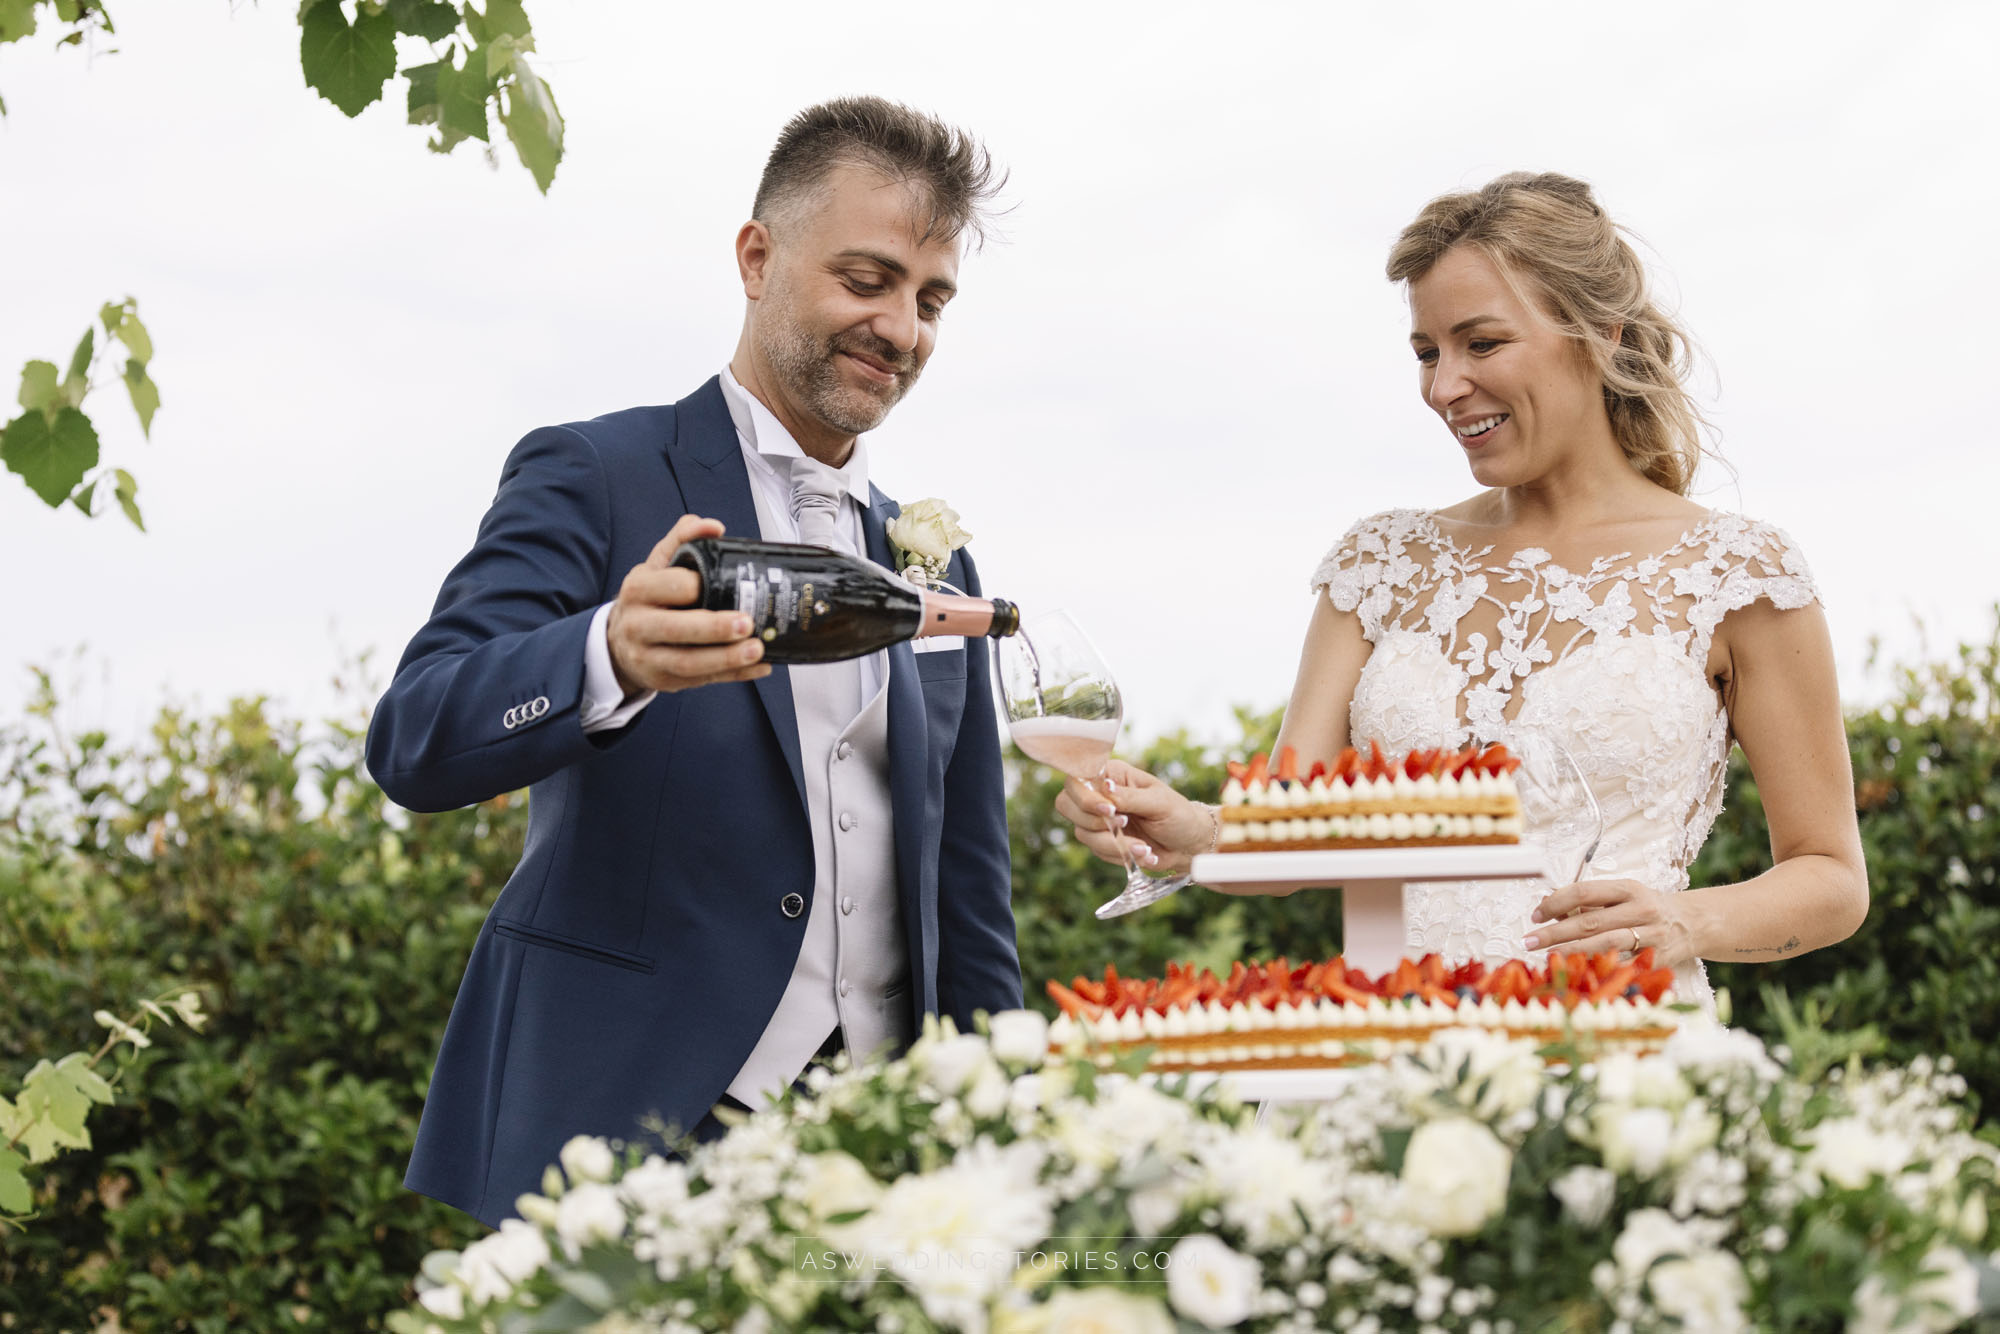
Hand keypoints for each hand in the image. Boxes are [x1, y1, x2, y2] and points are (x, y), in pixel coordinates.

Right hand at [606, 515, 771, 693]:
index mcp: (638, 590)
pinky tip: (759, 666)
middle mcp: (638, 625)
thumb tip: (711, 526)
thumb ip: (682, 540)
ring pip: (688, 663)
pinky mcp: (664, 681)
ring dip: (726, 659)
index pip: (667, 587)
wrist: (619, 641)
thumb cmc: (647, 599)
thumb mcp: (658, 565)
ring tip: (757, 649)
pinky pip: (702, 681)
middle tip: (747, 623)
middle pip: (676, 630)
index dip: (694, 585)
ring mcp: (649, 657)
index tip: (720, 582)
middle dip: (714, 628)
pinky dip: (733, 675)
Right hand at [1052, 759, 1214, 873]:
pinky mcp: (1102, 842)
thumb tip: (1106, 788)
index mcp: (1111, 775)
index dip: (1085, 797)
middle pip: (1067, 805)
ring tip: (1144, 848)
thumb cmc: (1178, 814)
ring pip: (1083, 833)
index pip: (1077, 779)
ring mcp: (1097, 820)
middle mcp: (1098, 794)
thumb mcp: (1159, 802)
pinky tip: (1144, 854)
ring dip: (1114, 844)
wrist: (1188, 844)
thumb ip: (1130, 797)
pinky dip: (1121, 856)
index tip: (1109, 810)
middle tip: (1124, 826)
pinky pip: (1097, 851)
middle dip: (1095, 822)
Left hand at [1525, 878, 1696, 970]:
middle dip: (1555, 932)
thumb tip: (1547, 905)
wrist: (1692, 923)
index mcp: (1628, 888)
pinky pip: (1623, 964)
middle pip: (1590, 921)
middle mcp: (1641, 910)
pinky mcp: (1657, 959)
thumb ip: (1589, 902)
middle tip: (1529, 940)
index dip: (1556, 902)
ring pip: (1605, 944)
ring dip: (1572, 951)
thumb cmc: (1646, 908)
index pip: (1584, 892)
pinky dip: (1598, 968)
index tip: (1536, 915)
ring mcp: (1651, 936)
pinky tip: (1578, 971)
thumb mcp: (1622, 895)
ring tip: (1547, 956)